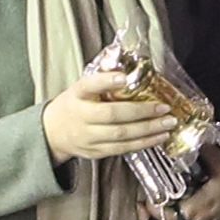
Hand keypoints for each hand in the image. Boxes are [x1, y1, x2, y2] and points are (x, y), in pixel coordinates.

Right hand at [42, 74, 186, 160]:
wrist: (52, 133)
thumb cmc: (73, 105)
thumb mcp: (81, 88)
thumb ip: (101, 79)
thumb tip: (127, 67)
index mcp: (77, 95)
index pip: (89, 85)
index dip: (106, 81)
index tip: (123, 77)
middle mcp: (81, 116)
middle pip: (112, 115)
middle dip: (142, 112)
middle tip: (164, 107)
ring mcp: (88, 137)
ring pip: (121, 135)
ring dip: (148, 130)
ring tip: (168, 123)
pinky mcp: (96, 152)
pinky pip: (123, 149)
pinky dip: (143, 143)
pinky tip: (159, 137)